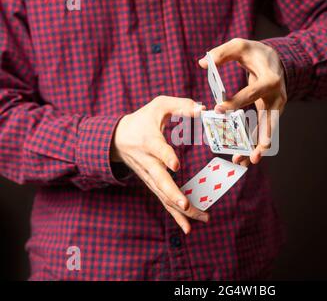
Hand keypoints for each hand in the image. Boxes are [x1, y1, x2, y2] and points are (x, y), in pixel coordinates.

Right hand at [111, 96, 208, 233]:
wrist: (118, 138)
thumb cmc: (142, 119)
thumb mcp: (158, 105)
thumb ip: (180, 105)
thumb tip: (202, 109)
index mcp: (150, 141)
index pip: (158, 150)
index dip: (167, 157)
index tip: (176, 165)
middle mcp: (148, 162)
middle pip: (160, 181)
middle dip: (173, 194)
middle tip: (185, 205)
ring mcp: (149, 176)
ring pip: (163, 196)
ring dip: (181, 210)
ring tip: (201, 218)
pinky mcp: (152, 184)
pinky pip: (164, 201)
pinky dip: (175, 215)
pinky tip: (189, 227)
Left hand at [199, 38, 286, 165]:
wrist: (276, 59)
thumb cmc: (255, 53)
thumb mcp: (239, 46)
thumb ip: (222, 53)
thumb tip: (203, 63)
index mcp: (270, 79)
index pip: (252, 93)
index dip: (236, 101)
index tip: (219, 109)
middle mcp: (278, 96)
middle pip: (269, 121)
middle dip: (261, 140)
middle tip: (251, 155)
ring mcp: (277, 107)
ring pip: (268, 131)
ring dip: (257, 148)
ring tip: (245, 162)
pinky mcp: (272, 113)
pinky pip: (263, 131)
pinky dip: (255, 143)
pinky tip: (245, 157)